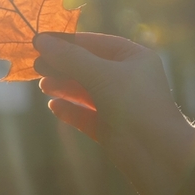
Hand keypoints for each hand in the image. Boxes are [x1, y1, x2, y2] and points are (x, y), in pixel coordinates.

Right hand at [33, 32, 194, 194]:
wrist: (157, 154)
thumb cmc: (135, 104)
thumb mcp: (102, 74)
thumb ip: (70, 58)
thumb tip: (40, 40)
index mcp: (135, 58)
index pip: (97, 43)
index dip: (69, 41)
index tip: (41, 40)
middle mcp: (128, 79)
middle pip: (89, 66)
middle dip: (63, 65)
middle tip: (37, 65)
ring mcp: (120, 104)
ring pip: (86, 91)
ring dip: (64, 86)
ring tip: (43, 85)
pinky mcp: (112, 128)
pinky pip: (86, 115)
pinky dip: (70, 110)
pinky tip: (53, 106)